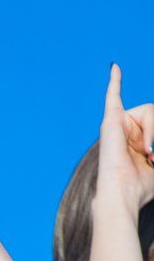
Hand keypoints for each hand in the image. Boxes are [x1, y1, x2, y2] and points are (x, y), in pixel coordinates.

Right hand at [97, 64, 153, 211]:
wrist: (123, 194)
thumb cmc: (140, 186)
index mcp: (137, 143)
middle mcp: (126, 133)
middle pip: (153, 117)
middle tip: (152, 156)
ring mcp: (117, 126)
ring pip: (148, 112)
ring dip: (152, 131)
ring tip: (147, 151)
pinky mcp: (110, 122)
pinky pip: (113, 95)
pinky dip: (114, 81)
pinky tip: (115, 67)